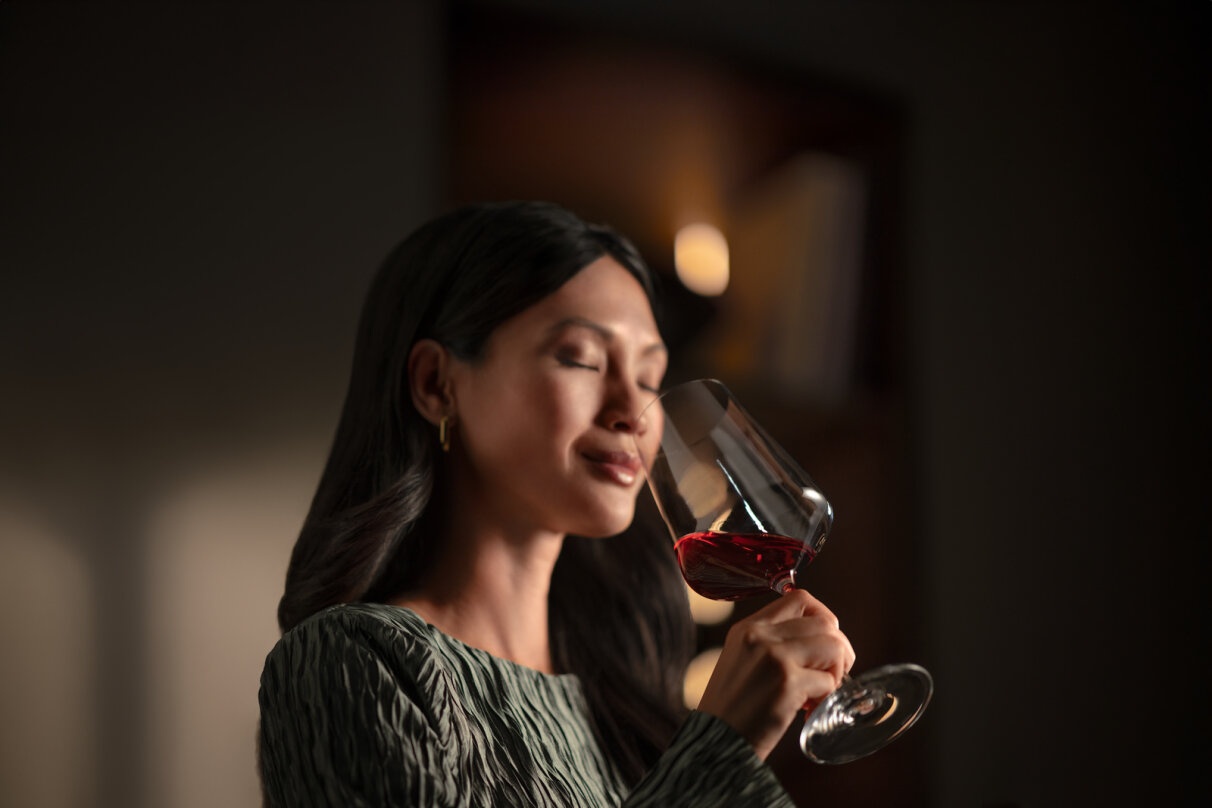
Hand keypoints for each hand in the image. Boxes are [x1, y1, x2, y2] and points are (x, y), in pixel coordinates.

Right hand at [695, 588, 855, 759]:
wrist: (713, 743)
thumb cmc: (732, 709)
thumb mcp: (742, 660)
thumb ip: (772, 644)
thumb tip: (821, 642)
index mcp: (748, 627)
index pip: (800, 598)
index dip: (824, 618)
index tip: (825, 644)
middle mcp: (760, 636)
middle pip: (825, 623)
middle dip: (839, 650)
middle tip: (833, 675)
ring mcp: (774, 658)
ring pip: (833, 647)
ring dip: (836, 672)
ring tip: (819, 693)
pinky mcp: (787, 684)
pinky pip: (828, 682)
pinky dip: (826, 697)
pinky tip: (807, 710)